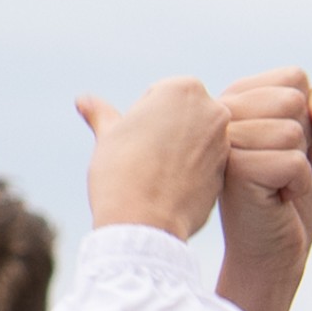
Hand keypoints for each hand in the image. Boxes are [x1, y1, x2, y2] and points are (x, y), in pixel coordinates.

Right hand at [78, 78, 228, 240]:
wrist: (145, 222)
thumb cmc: (121, 172)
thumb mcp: (108, 135)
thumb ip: (102, 114)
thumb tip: (84, 100)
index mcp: (184, 88)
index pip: (159, 96)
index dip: (141, 120)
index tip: (135, 141)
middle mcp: (213, 109)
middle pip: (182, 116)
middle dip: (165, 133)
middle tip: (147, 158)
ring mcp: (225, 142)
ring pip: (195, 141)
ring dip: (179, 152)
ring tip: (158, 175)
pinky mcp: (228, 172)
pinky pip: (205, 167)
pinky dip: (191, 173)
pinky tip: (173, 189)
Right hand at [213, 68, 311, 283]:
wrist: (279, 248)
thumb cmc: (298, 193)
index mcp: (241, 96)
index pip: (295, 76)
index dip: (309, 114)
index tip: (288, 144)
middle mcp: (225, 111)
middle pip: (293, 98)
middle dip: (305, 139)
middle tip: (281, 168)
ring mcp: (224, 139)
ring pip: (292, 130)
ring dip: (301, 165)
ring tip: (278, 183)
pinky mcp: (233, 168)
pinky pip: (293, 161)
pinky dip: (299, 184)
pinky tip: (277, 198)